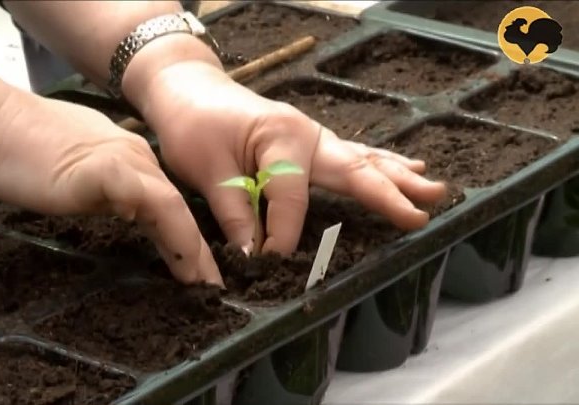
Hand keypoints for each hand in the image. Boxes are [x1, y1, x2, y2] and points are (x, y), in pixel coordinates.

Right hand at [0, 90, 222, 285]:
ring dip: (192, 248)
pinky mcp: (109, 171)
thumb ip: (103, 189)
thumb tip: (121, 209)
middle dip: (196, 249)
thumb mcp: (74, 172)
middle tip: (212, 285)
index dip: (181, 235)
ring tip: (204, 283)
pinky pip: (153, 205)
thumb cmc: (19, 150)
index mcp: (126, 156)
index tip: (193, 268)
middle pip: (176, 206)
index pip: (164, 201)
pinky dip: (172, 234)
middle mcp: (134, 156)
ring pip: (173, 207)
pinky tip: (181, 261)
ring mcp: (124, 161)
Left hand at [140, 62, 446, 254]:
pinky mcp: (310, 141)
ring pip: (360, 160)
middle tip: (421, 215)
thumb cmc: (192, 124)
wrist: (187, 89)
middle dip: (387, 194)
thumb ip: (235, 213)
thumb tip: (256, 255)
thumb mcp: (206, 171)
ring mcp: (312, 135)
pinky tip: (405, 167)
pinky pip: (351, 154)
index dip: (279, 235)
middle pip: (352, 170)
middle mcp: (306, 134)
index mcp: (281, 138)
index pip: (291, 199)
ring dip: (395, 177)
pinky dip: (378, 163)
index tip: (264, 259)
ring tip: (432, 191)